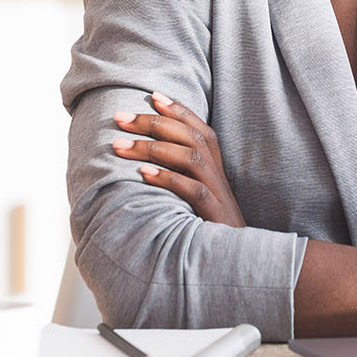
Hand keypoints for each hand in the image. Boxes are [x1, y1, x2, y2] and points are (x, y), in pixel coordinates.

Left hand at [113, 92, 245, 227]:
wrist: (237, 261)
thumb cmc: (209, 230)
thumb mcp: (197, 200)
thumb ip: (180, 179)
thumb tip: (143, 164)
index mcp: (216, 170)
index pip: (201, 129)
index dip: (179, 110)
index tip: (153, 95)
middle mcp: (218, 177)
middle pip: (192, 137)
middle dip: (154, 123)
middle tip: (120, 117)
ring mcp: (218, 195)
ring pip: (191, 158)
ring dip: (153, 147)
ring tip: (120, 145)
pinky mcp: (214, 216)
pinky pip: (193, 191)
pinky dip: (168, 179)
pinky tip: (143, 173)